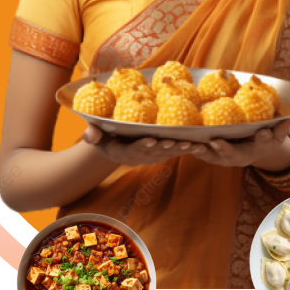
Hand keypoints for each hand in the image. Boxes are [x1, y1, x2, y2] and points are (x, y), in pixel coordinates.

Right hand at [82, 124, 207, 165]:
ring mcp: (151, 155)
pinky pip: (175, 150)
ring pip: (167, 152)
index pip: (133, 149)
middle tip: (176, 141)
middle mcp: (139, 156)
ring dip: (180, 149)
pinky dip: (187, 147)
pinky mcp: (162, 152)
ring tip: (192, 144)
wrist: (114, 145)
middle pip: (154, 152)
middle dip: (166, 147)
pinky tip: (200, 144)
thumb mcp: (95, 136)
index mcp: (123, 151)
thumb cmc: (103, 136)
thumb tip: (90, 134)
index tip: (150, 140)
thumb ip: (92, 134)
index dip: (142, 145)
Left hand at [191, 118, 289, 168]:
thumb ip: (282, 128)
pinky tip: (183, 142)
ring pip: (212, 156)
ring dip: (203, 151)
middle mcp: (241, 156)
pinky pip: (200, 153)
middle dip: (225, 149)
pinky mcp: (211, 156)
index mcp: (259, 148)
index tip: (262, 131)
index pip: (263, 143)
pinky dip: (192, 149)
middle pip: (233, 154)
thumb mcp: (276, 134)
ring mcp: (225, 158)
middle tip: (217, 141)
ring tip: (194, 144)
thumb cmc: (264, 137)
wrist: (252, 151)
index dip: (263, 138)